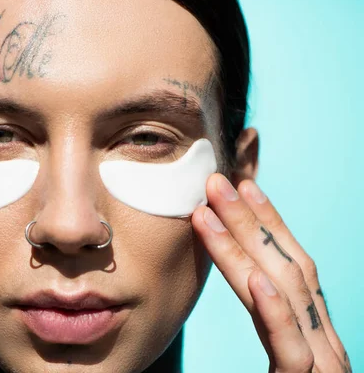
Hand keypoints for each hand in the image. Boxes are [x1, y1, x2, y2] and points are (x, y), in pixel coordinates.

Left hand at [192, 173, 350, 371]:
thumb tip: (245, 281)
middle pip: (285, 267)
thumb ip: (267, 322)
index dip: (264, 224)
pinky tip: (256, 278)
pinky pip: (291, 349)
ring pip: (285, 295)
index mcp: (309, 331)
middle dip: (250, 221)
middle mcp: (320, 341)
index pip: (287, 266)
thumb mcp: (279, 357)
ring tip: (214, 209)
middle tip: (217, 181)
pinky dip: (275, 311)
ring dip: (246, 247)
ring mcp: (320, 364)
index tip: (238, 188)